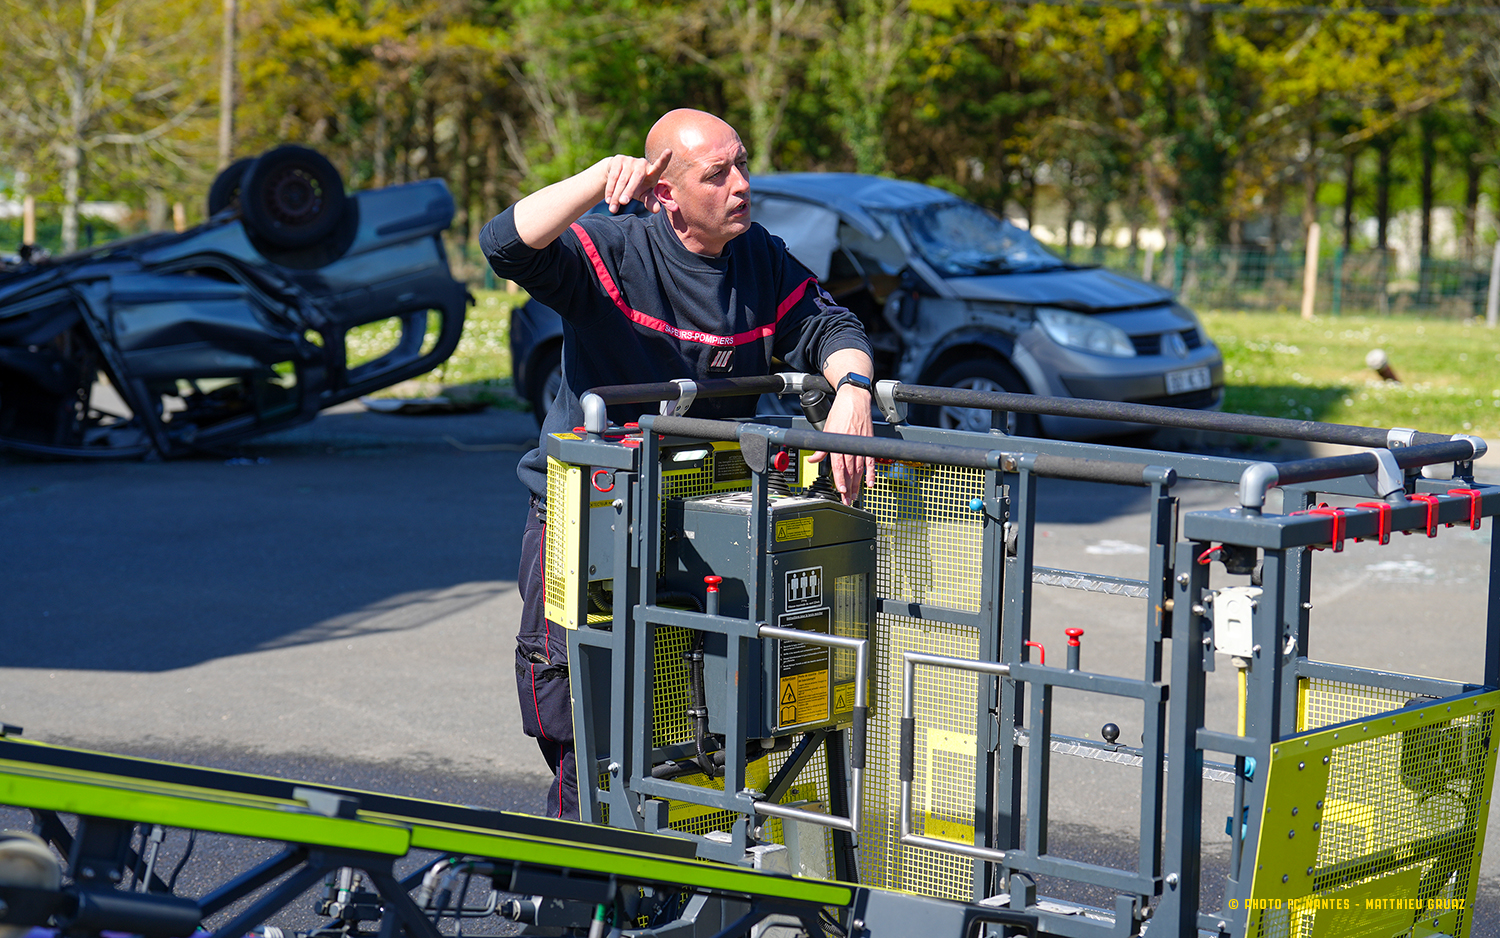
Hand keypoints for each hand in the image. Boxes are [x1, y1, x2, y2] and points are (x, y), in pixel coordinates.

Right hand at [602, 150, 671, 213]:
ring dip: (617, 195)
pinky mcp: (619, 160)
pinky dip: (610, 190)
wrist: (618, 175)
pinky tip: (608, 200)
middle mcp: (642, 164)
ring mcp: (630, 161)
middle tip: (623, 203)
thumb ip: (651, 202)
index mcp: (652, 172)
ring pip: (622, 180)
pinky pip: (613, 177)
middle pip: (637, 178)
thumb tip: (657, 210)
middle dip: (629, 191)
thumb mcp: (644, 195)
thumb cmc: (637, 187)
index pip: (660, 166)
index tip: (669, 151)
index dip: (664, 159)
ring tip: (613, 209)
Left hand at [808, 384, 874, 505]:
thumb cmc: (840, 411)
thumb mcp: (826, 429)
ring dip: (858, 483)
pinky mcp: (868, 442)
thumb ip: (822, 447)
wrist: (854, 398)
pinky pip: (871, 460)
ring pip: (859, 468)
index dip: (840, 480)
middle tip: (847, 500)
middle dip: (848, 487)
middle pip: (849, 471)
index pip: (838, 466)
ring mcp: (861, 444)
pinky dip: (871, 472)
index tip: (840, 491)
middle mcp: (850, 444)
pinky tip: (870, 482)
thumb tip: (812, 459)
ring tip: (856, 495)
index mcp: (838, 442)